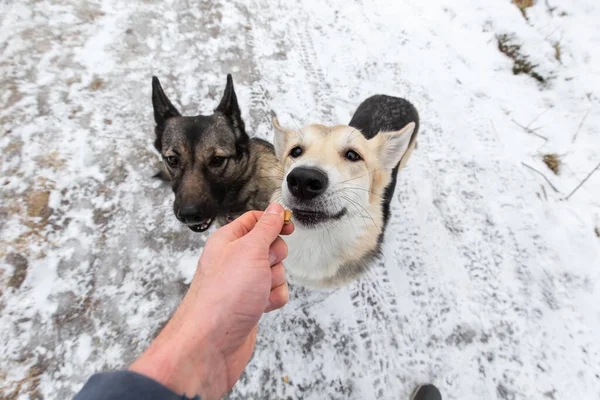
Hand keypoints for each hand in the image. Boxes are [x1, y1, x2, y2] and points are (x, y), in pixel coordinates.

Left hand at [129, 204, 293, 398]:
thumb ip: (266, 227)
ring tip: (258, 292)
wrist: (211, 343)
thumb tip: (275, 209)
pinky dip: (273, 299)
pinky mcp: (250, 304)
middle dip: (275, 257)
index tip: (288, 227)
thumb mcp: (250, 250)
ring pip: (275, 271)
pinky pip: (274, 293)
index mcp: (227, 241)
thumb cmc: (224, 295)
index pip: (254, 220)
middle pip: (269, 246)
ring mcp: (242, 283)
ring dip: (274, 281)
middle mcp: (233, 260)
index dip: (273, 221)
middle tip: (263, 266)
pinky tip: (261, 307)